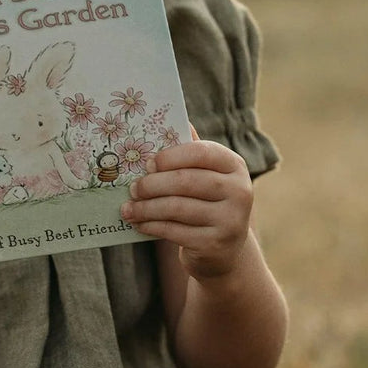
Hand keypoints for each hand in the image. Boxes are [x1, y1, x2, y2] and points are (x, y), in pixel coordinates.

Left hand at [119, 126, 253, 281]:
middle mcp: (239, 191)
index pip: (201, 152)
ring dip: (146, 208)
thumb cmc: (205, 202)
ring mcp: (231, 220)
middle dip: (152, 184)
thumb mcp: (204, 175)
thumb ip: (188, 151)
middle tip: (132, 188)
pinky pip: (175, 231)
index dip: (170, 156)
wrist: (223, 250)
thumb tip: (169, 117)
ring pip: (177, 208)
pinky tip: (139, 224)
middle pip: (185, 181)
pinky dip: (152, 226)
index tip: (147, 162)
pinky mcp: (216, 244)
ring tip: (127, 209)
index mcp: (234, 165)